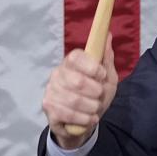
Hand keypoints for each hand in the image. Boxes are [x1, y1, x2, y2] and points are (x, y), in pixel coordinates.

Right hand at [42, 34, 118, 148]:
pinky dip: (85, 119)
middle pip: (78, 81)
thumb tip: (107, 34)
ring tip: (94, 108)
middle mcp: (57, 74)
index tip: (101, 75)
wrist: (84, 121)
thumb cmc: (95, 95)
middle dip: (96, 92)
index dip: (91, 67)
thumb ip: (106, 58)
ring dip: (92, 108)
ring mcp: (51, 91)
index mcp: (71, 62)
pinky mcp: (48, 108)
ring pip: (75, 100)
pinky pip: (69, 115)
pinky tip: (88, 118)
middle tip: (98, 95)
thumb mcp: (106, 77)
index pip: (75, 57)